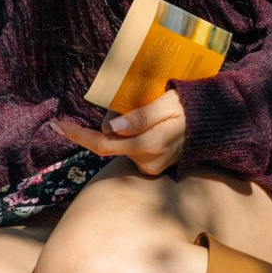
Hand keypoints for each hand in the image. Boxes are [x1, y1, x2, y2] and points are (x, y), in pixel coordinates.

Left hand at [49, 92, 190, 176]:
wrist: (213, 126)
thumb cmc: (189, 108)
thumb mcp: (166, 103)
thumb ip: (140, 116)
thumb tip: (112, 127)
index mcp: (149, 144)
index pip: (102, 144)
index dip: (78, 135)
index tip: (58, 124)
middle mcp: (147, 161)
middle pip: (109, 143)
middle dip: (108, 125)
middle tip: (125, 104)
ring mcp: (151, 168)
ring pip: (120, 146)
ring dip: (122, 131)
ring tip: (149, 114)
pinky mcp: (153, 169)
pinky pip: (131, 151)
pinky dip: (131, 138)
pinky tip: (152, 127)